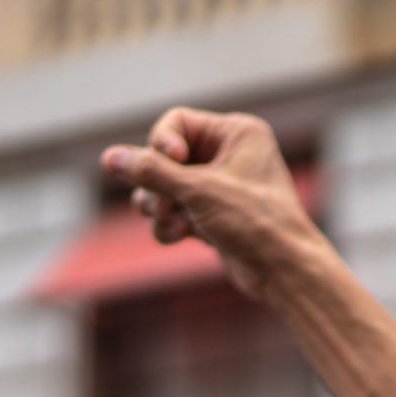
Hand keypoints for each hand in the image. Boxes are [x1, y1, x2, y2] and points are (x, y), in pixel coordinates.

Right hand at [100, 109, 324, 300]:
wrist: (285, 273)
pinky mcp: (214, 217)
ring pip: (166, 188)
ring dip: (159, 206)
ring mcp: (221, 187)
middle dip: (156, 185)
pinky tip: (178, 237)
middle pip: (166, 158)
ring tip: (171, 223)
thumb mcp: (198, 192)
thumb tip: (110, 157)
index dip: (161, 145)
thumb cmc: (255, 223)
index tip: (168, 165)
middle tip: (162, 207)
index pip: (177, 123)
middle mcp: (230, 155)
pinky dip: (171, 224)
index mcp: (237, 133)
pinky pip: (176, 211)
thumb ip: (151, 172)